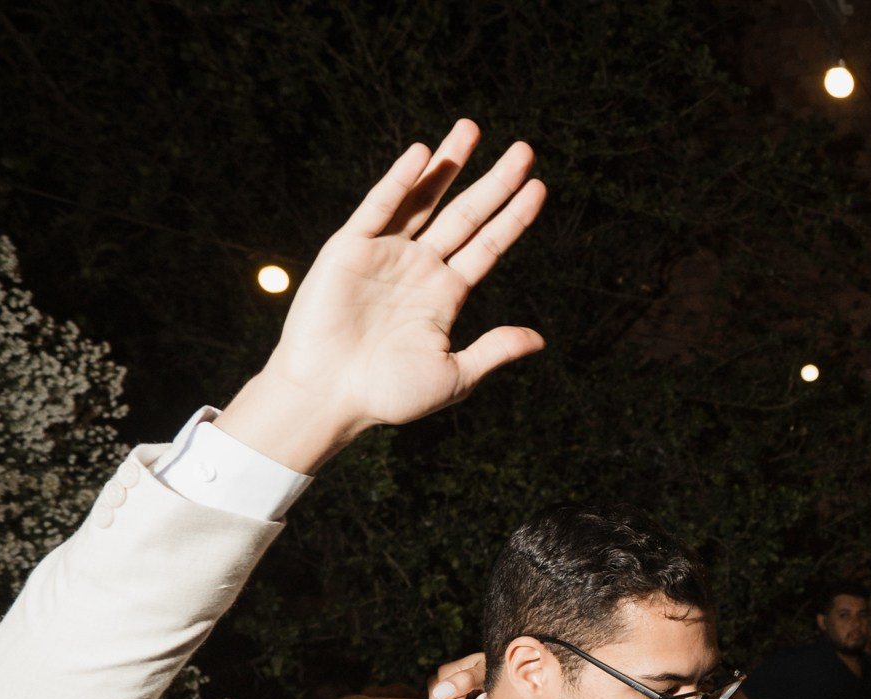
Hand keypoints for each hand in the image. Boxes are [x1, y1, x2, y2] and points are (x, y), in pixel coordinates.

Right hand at [217, 119, 547, 473]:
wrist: (330, 396)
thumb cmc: (389, 394)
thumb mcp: (455, 375)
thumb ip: (495, 350)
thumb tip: (540, 339)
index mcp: (445, 294)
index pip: (489, 245)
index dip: (514, 216)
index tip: (539, 187)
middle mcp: (419, 267)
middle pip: (465, 214)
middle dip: (494, 182)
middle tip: (525, 149)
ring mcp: (385, 254)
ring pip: (424, 199)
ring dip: (448, 165)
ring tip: (473, 129)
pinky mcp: (350, 248)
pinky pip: (379, 207)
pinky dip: (399, 181)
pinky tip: (422, 155)